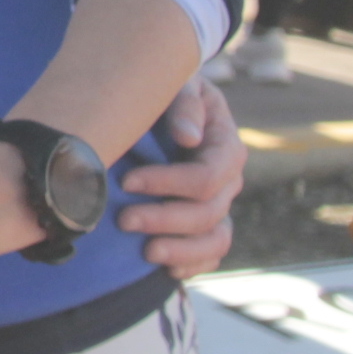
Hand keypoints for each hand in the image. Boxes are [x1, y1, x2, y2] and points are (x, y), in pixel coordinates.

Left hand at [119, 72, 244, 279]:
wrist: (164, 107)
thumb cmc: (168, 93)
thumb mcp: (177, 84)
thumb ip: (184, 103)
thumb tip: (188, 137)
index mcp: (225, 146)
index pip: (206, 177)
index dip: (168, 183)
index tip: (127, 182)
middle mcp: (228, 180)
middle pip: (207, 213)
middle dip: (164, 219)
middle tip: (123, 220)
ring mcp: (219, 205)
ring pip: (215, 240)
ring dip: (181, 250)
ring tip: (147, 253)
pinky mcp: (206, 225)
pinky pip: (211, 254)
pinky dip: (192, 265)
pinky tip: (166, 269)